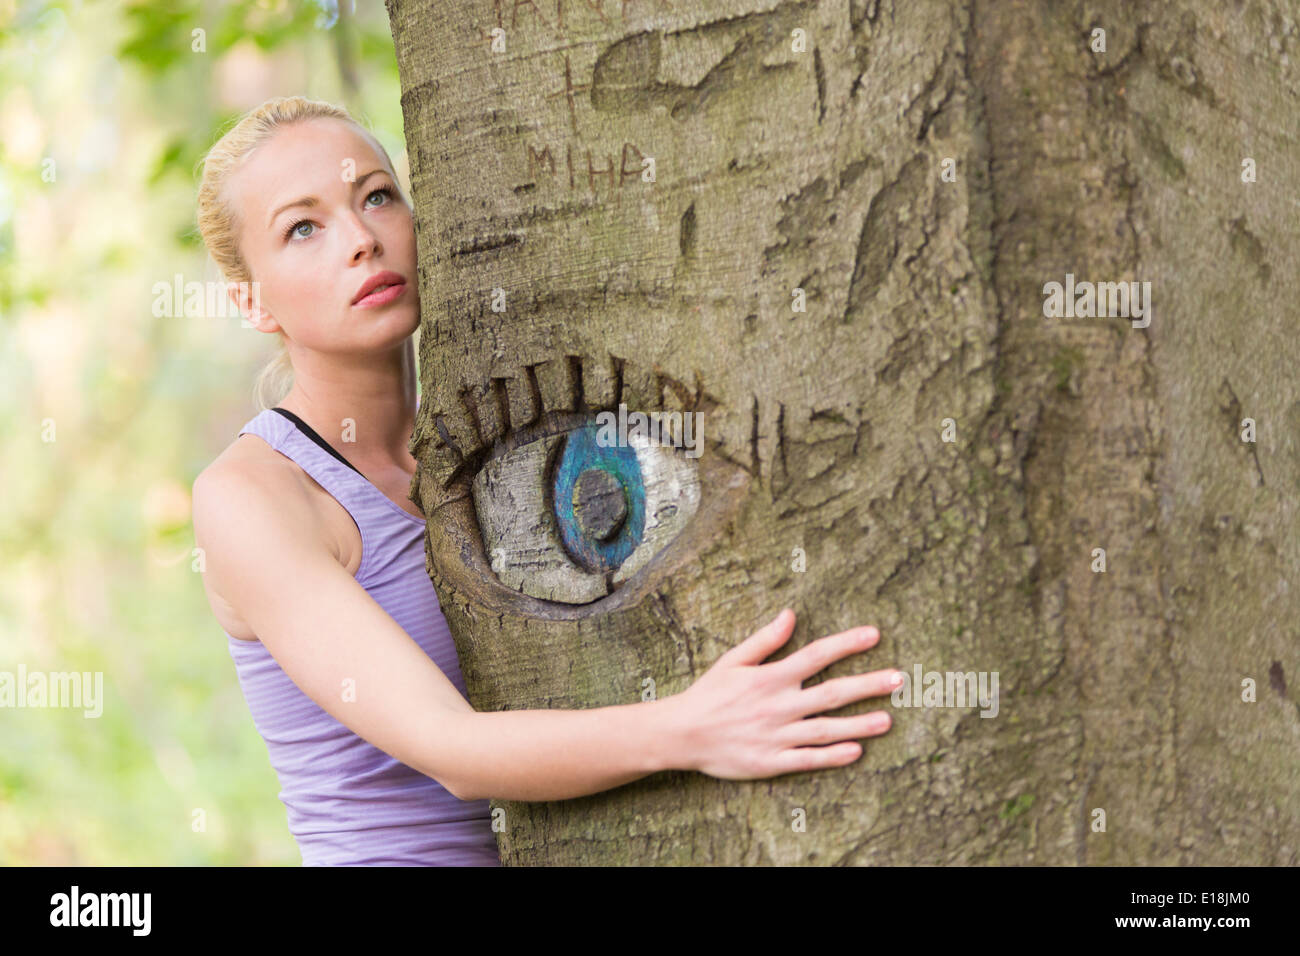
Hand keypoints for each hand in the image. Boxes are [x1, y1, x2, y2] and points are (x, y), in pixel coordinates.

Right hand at [667, 608, 898, 779]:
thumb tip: (791, 614)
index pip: (816, 655)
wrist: (682, 734)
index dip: (847, 644)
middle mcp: (778, 706)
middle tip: (899, 679)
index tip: (874, 635)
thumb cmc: (709, 694)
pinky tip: (856, 752)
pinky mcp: (771, 762)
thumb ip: (765, 640)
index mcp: (771, 677)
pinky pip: (807, 759)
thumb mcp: (733, 660)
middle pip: (832, 693)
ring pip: (826, 729)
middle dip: (867, 685)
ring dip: (859, 725)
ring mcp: (777, 736)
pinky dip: (832, 756)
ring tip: (888, 720)